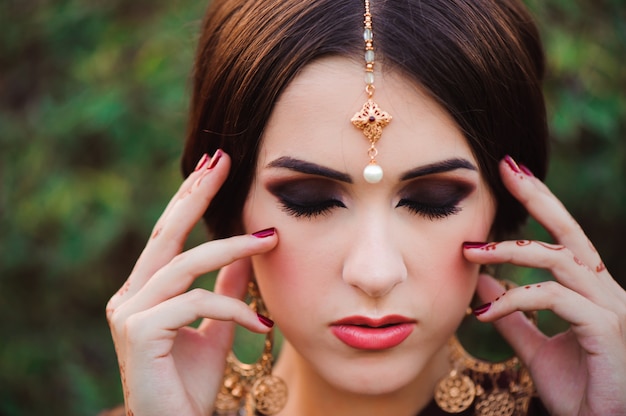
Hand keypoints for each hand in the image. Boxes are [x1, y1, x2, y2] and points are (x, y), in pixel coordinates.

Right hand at [106, 151, 277, 415]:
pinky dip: (233, 306)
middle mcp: (130, 296)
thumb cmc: (191, 383)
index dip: (190, 197)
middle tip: (222, 160)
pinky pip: (194, 302)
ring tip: (271, 240)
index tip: (214, 164)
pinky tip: (261, 324)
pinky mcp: (139, 332)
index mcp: (145, 291)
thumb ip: (227, 287)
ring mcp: (129, 313)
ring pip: (186, 264)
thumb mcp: (217, 325)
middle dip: (196, 193)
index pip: (170, 235)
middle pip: (166, 234)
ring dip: (232, 249)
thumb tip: (250, 250)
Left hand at [463, 156, 625, 415]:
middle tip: (506, 168)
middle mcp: (606, 292)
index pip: (564, 239)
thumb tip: (482, 284)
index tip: (513, 175)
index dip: (541, 204)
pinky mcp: (607, 328)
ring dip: (510, 251)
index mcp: (592, 292)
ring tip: (470, 252)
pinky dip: (514, 300)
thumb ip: (514, 316)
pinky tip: (485, 312)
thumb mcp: (537, 348)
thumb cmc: (582, 391)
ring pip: (558, 260)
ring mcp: (611, 308)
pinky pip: (553, 299)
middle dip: (539, 196)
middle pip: (570, 232)